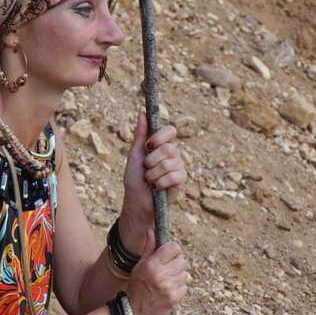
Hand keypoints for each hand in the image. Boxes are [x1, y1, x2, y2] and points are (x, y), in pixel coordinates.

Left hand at [120, 111, 186, 250]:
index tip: (148, 146)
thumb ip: (140, 135)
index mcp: (161, 145)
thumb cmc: (134, 180)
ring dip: (153, 174)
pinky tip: (156, 188)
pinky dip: (160, 183)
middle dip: (152, 160)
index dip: (161, 136)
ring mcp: (178, 167)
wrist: (137, 203)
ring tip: (149, 180)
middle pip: (169, 148)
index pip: (170, 130)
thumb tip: (141, 112)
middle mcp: (172, 154)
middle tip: (146, 169)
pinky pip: (174, 176)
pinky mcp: (181, 181)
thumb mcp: (134, 156)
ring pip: (170, 163)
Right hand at [126, 230, 188, 314]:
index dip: (173, 250)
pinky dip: (179, 288)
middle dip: (176, 264)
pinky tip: (169, 291)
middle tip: (167, 271)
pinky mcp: (174, 298)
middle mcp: (161, 274)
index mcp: (151, 264)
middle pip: (182, 260)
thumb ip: (149, 248)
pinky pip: (185, 287)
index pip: (174, 248)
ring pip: (185, 274)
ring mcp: (168, 287)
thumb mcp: (139, 266)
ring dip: (178, 277)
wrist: (134, 313)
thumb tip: (152, 230)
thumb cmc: (136, 287)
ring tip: (167, 282)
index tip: (169, 255)